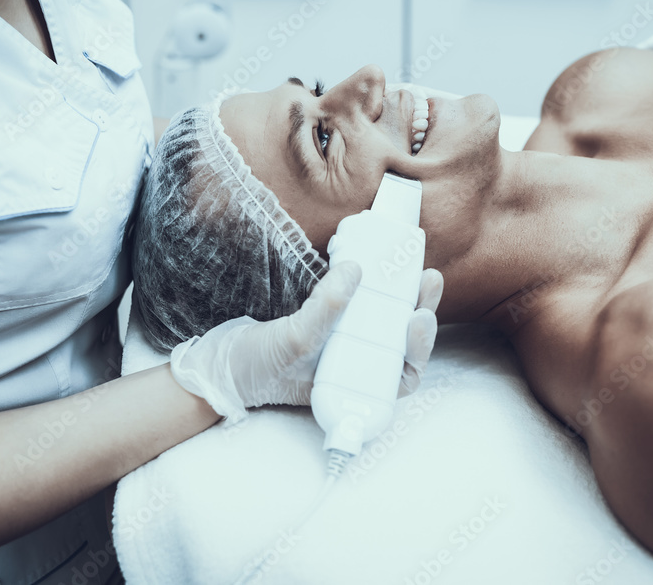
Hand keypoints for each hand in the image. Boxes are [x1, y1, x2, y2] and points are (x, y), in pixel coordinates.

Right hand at [169, 262, 443, 423]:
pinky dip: (372, 288)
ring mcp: (345, 347)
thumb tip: (356, 270)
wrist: (224, 364)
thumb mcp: (295, 339)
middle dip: (418, 309)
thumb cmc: (258, 368)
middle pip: (400, 342)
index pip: (402, 373)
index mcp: (356, 387)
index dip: (418, 346)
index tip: (419, 316)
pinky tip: (377, 265)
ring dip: (400, 296)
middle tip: (428, 278)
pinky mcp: (332, 325)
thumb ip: (326, 309)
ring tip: (411, 266)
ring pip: (384, 323)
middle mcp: (356, 368)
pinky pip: (360, 307)